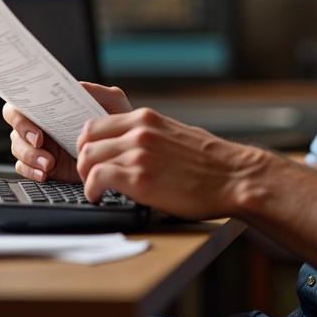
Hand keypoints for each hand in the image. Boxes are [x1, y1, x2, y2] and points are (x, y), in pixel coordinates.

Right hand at [2, 82, 131, 181]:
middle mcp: (42, 124)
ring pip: (18, 148)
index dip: (21, 112)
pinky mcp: (43, 165)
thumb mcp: (112, 101)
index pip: (23, 103)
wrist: (123, 151)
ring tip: (49, 163)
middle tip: (39, 141)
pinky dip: (31, 171)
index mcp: (52, 106)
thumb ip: (95, 91)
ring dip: (29, 155)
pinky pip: (25, 168)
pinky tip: (45, 173)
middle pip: (16, 126)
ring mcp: (41, 146)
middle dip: (22, 134)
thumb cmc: (117, 121)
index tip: (35, 122)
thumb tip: (75, 85)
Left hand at [76, 107, 271, 219]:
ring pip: (87, 158)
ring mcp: (139, 153)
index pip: (95, 122)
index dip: (87, 142)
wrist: (233, 176)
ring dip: (86, 177)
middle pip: (86, 139)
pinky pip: (97, 179)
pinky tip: (101, 198)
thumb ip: (150, 134)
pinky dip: (93, 191)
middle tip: (91, 175)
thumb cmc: (209, 162)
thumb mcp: (175, 133)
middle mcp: (139, 131)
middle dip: (83, 160)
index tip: (91, 157)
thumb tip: (130, 144)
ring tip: (97, 189)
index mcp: (146, 118)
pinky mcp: (139, 178)